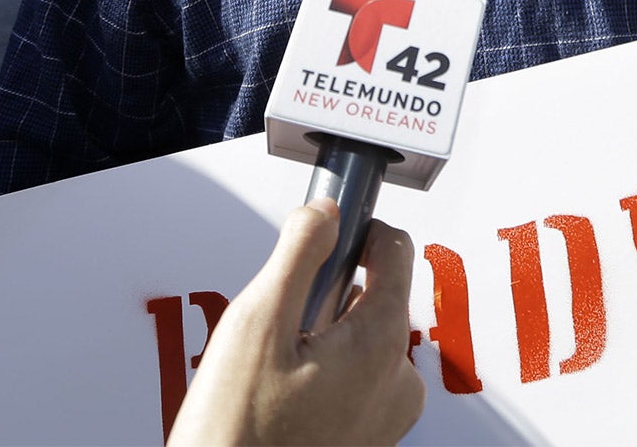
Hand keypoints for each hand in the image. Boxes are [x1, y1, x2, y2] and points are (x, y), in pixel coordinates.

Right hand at [168, 199, 424, 446]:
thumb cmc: (238, 434)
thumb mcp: (257, 322)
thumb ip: (299, 253)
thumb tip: (325, 213)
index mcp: (382, 344)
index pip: (397, 251)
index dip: (362, 230)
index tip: (333, 231)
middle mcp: (398, 382)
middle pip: (375, 299)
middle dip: (329, 296)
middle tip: (280, 321)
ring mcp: (387, 418)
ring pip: (362, 343)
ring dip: (324, 338)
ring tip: (273, 368)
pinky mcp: (369, 442)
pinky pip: (356, 384)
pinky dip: (324, 375)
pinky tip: (282, 396)